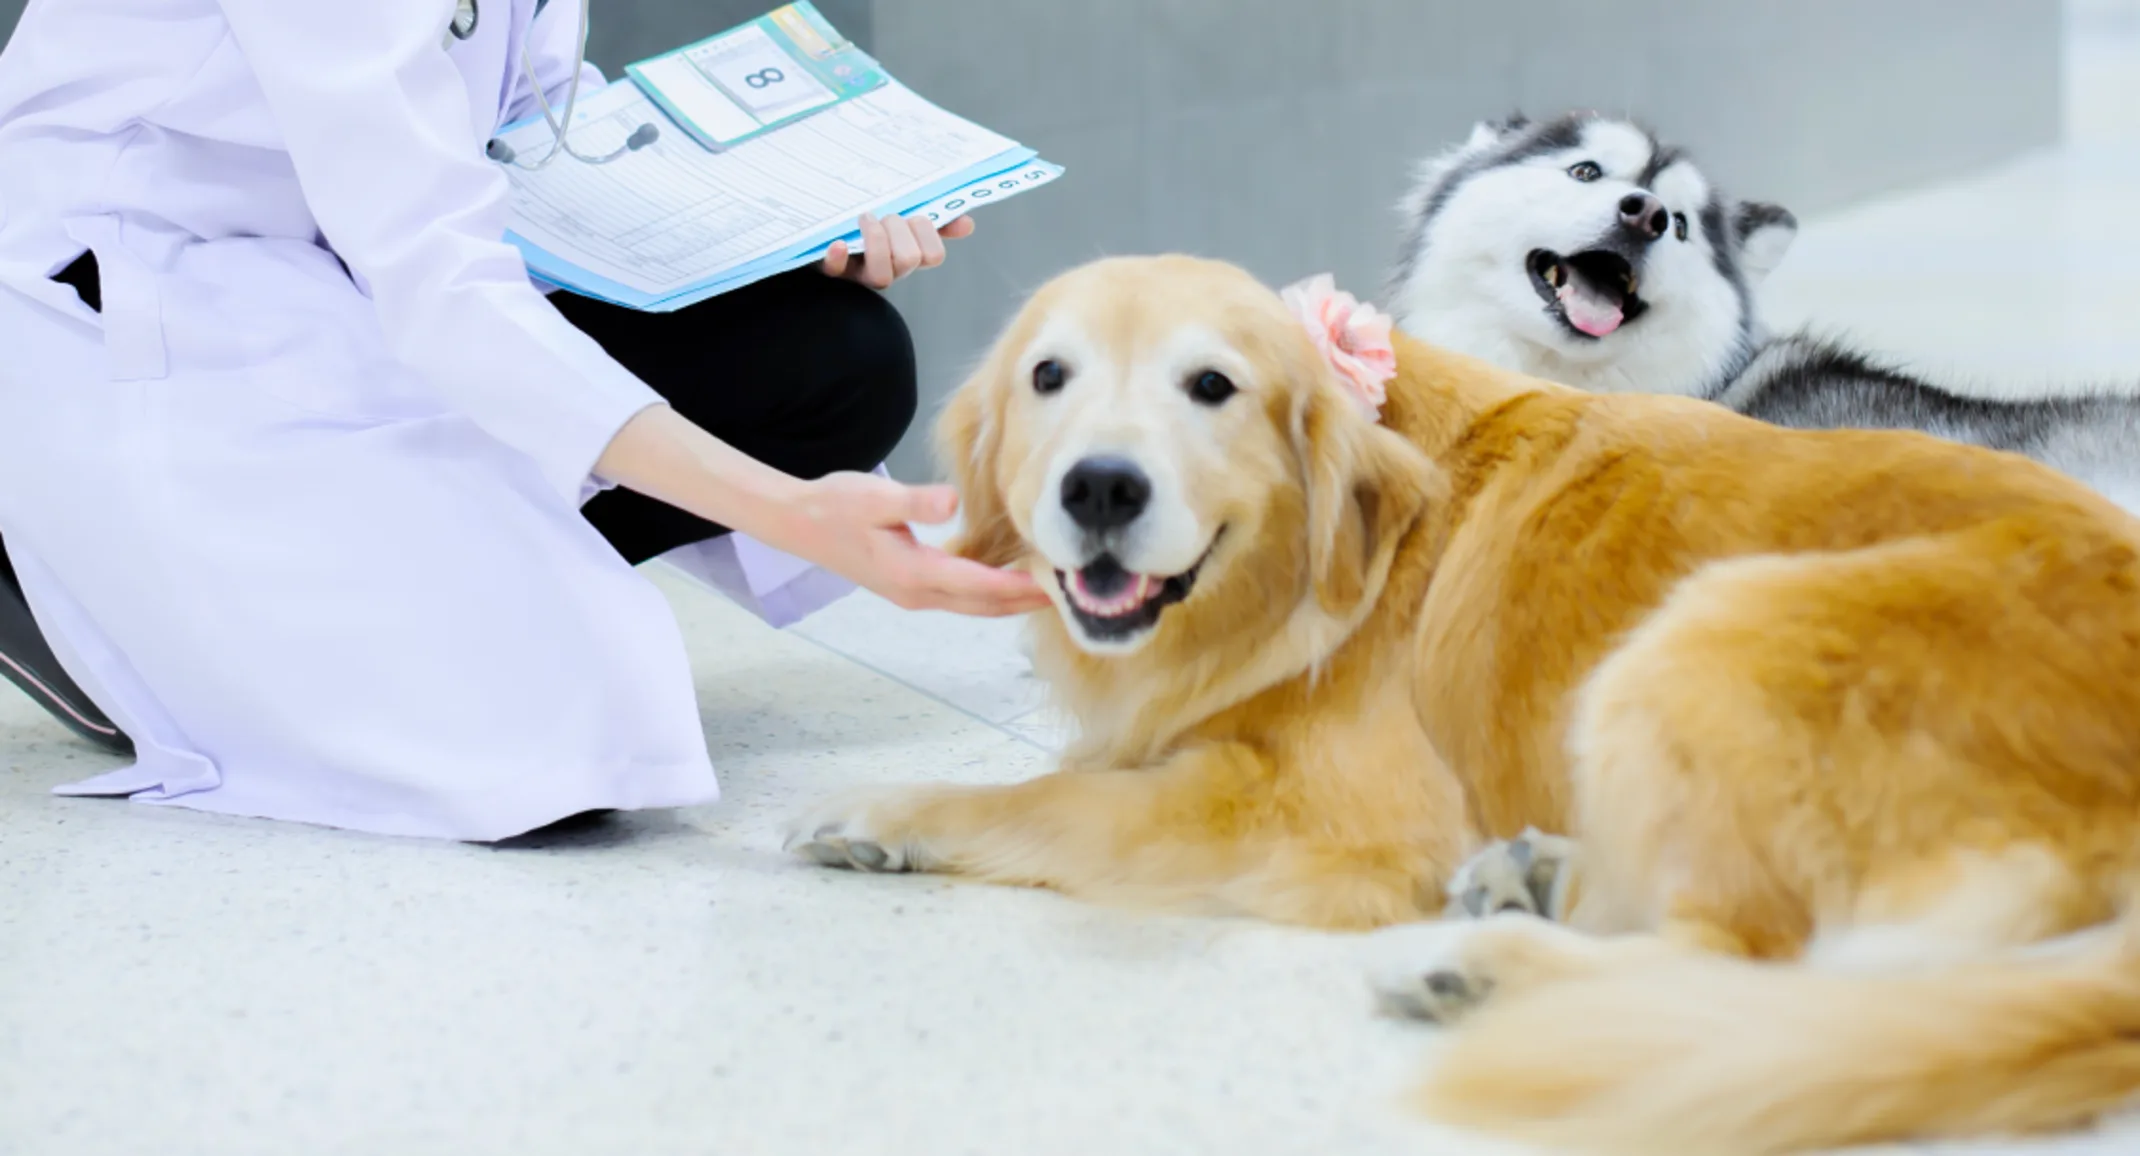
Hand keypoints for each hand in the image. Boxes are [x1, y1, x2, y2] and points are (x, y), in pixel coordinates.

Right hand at [594, 407, 1045, 617]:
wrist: (797, 523)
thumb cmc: (833, 505)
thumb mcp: (872, 496)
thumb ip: (913, 501)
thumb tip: (948, 502)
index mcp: (915, 574)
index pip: (982, 586)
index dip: (1022, 588)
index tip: (1059, 583)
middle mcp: (919, 592)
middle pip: (986, 604)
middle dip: (1028, 600)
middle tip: (1073, 591)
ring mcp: (914, 593)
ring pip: (975, 604)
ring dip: (1012, 600)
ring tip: (1052, 587)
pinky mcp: (910, 585)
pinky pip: (961, 596)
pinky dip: (990, 592)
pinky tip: (1010, 579)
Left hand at [820, 213, 974, 289]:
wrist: (822, 225)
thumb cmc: (869, 223)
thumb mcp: (903, 218)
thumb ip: (936, 221)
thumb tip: (967, 224)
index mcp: (907, 255)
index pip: (933, 255)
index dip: (926, 234)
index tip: (913, 215)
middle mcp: (887, 269)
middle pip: (909, 260)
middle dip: (898, 230)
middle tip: (884, 215)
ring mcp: (859, 273)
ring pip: (882, 275)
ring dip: (876, 240)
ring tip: (865, 218)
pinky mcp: (832, 271)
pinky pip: (836, 272)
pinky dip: (838, 257)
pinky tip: (837, 243)